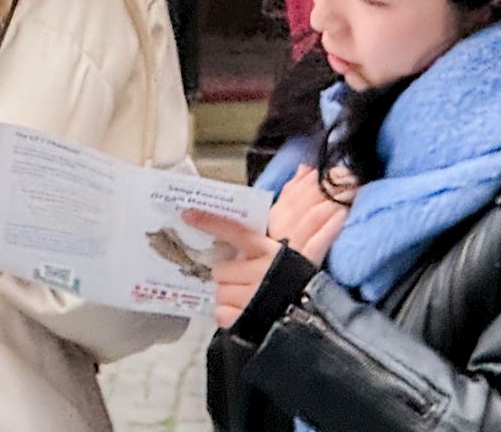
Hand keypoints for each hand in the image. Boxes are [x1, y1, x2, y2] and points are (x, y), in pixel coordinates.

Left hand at [182, 169, 348, 328]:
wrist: (313, 322)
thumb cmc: (301, 285)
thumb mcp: (297, 255)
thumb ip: (294, 226)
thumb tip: (302, 178)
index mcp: (267, 251)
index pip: (233, 231)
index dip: (209, 221)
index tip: (187, 214)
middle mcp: (257, 271)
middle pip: (220, 269)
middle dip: (229, 275)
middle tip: (244, 280)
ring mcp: (250, 296)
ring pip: (219, 291)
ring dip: (229, 295)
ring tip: (248, 298)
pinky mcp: (244, 319)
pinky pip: (221, 313)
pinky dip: (229, 315)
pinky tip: (244, 313)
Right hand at [269, 164, 352, 263]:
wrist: (275, 285)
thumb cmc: (280, 249)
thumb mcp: (280, 218)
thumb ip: (291, 192)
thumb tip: (305, 167)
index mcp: (276, 214)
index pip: (297, 188)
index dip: (319, 176)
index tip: (338, 168)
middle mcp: (283, 225)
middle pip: (308, 198)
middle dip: (331, 184)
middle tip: (352, 176)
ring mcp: (294, 243)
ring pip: (314, 215)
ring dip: (335, 200)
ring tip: (353, 191)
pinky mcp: (305, 261)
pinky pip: (318, 241)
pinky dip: (331, 226)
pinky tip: (344, 215)